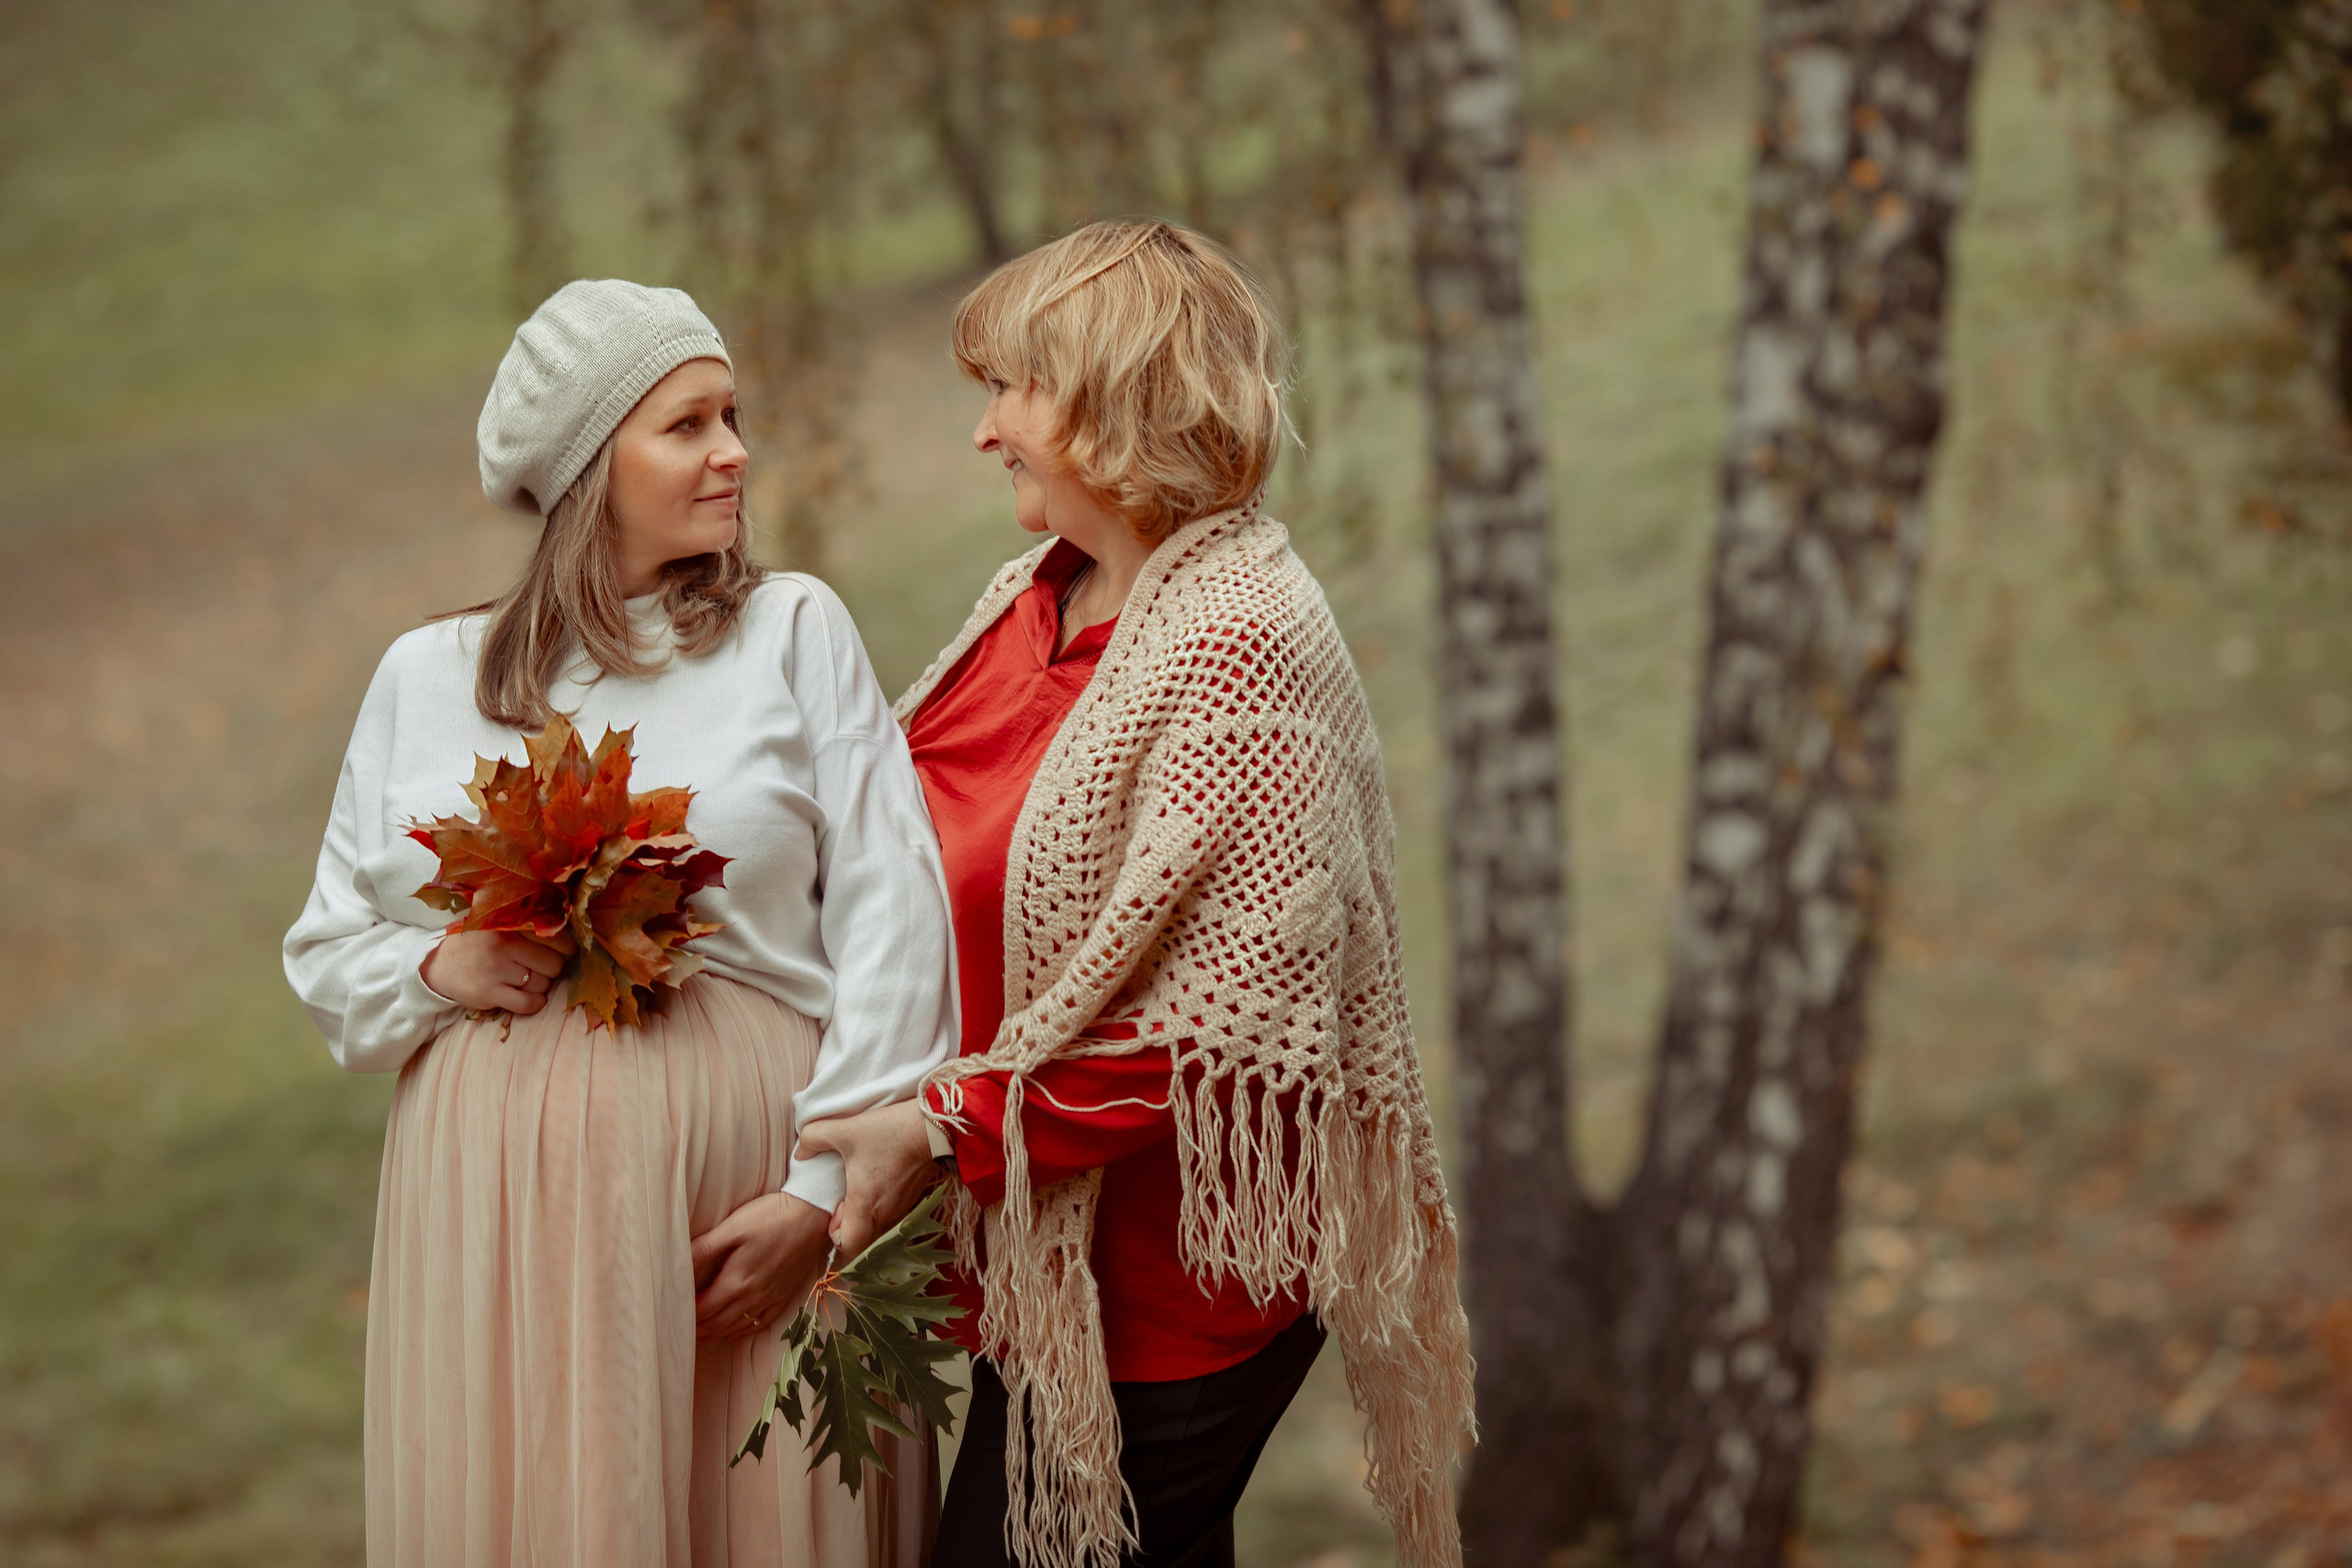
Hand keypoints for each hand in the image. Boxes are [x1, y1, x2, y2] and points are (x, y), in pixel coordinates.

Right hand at [420, 929, 575, 1013]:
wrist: (437, 964)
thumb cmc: (477, 944)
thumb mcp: (499, 926)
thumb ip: (527, 927)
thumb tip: (570, 937)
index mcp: (510, 924)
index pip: (557, 938)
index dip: (565, 948)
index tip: (563, 952)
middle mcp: (504, 945)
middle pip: (554, 964)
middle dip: (552, 969)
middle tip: (540, 968)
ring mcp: (497, 970)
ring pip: (543, 984)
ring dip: (540, 987)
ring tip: (525, 980)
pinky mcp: (489, 993)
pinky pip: (528, 1003)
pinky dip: (535, 1004)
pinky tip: (529, 998)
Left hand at [691, 1191, 832, 1339]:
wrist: (811, 1215)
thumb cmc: (770, 1216)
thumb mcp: (733, 1226)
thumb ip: (705, 1247)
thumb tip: (677, 1262)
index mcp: (737, 1280)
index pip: (704, 1308)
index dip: (687, 1315)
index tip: (672, 1317)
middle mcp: (753, 1295)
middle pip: (718, 1322)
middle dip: (698, 1329)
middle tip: (680, 1333)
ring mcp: (770, 1297)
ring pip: (738, 1325)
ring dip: (716, 1333)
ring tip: (701, 1336)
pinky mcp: (784, 1295)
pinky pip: (761, 1322)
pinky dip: (744, 1331)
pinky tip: (735, 1332)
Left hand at [796, 1099, 941, 1258]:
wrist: (934, 1127)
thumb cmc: (889, 1132)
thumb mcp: (845, 1129)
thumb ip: (814, 1138)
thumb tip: (800, 1152)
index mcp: (865, 1206)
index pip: (848, 1248)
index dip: (836, 1234)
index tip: (835, 1207)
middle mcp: (885, 1214)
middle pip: (861, 1238)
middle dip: (848, 1222)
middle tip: (844, 1193)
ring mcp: (901, 1208)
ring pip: (875, 1225)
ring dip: (864, 1210)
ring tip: (860, 1180)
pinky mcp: (911, 1198)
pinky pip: (889, 1212)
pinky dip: (879, 1201)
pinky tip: (878, 1174)